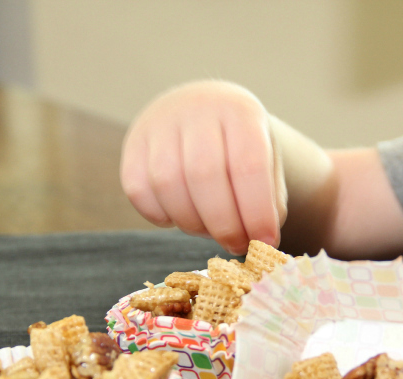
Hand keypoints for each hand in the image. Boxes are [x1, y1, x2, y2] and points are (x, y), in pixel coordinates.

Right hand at [120, 80, 285, 255]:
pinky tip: (180, 216)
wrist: (202, 112)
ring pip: (167, 184)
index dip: (256, 211)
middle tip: (236, 245)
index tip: (264, 241)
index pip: (248, 165)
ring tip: (210, 230)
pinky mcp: (132, 144)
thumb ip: (270, 201)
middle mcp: (197, 109)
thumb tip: (261, 241)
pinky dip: (160, 216)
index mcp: (240, 111)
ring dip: (191, 222)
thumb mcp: (267, 163)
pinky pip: (139, 191)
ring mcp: (159, 124)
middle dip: (223, 223)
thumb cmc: (239, 147)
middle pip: (204, 175)